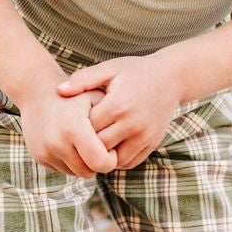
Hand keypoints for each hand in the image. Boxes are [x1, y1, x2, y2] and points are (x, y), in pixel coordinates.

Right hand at [18, 88, 117, 178]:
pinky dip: (68, 161)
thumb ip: (111, 121)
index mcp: (74, 128)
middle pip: (88, 172)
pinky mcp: (38, 156)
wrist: (37, 92)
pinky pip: (61, 169)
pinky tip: (68, 142)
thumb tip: (121, 146)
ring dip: (83, 163)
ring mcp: (45, 151)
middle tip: (99, 148)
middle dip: (97, 163)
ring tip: (84, 143)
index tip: (111, 148)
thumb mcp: (95, 99)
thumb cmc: (75, 96)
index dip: (111, 159)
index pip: (101, 163)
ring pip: (75, 172)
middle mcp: (57, 142)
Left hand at [55, 53, 183, 170]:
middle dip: (86, 143)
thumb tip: (59, 91)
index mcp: (118, 104)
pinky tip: (108, 148)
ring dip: (101, 156)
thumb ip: (83, 80)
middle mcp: (132, 124)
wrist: (172, 77)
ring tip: (92, 144)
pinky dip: (116, 160)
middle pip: (99, 146)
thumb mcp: (109, 69)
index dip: (77, 126)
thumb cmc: (135, 71)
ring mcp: (144, 136)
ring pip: (113, 160)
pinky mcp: (152, 144)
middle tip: (78, 136)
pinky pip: (129, 162)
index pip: (87, 128)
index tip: (72, 120)